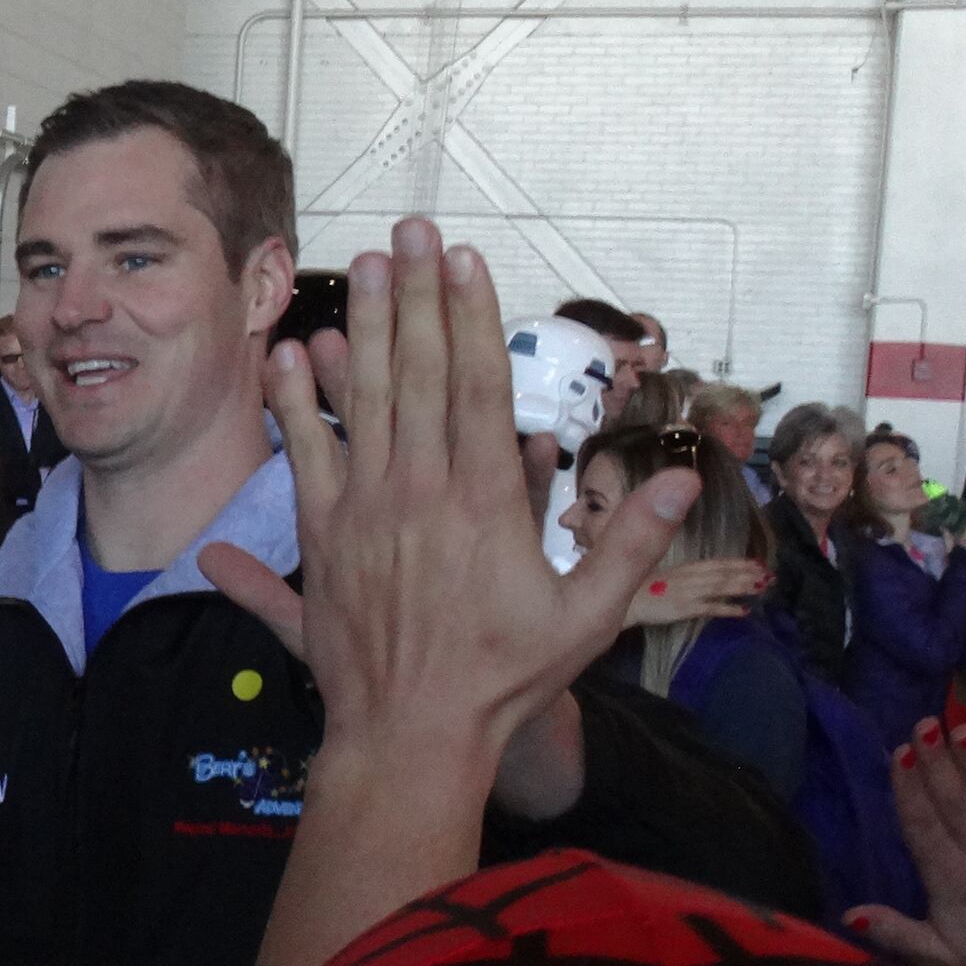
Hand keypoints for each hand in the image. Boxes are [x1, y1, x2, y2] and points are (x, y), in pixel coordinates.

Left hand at [205, 219, 695, 791]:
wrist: (411, 735)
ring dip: (360, 329)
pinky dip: (295, 405)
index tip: (466, 261)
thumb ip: (630, 542)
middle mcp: (418, 493)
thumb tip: (675, 478)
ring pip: (360, 401)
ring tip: (360, 267)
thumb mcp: (587, 617)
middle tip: (411, 231)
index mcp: (483, 503)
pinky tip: (290, 355)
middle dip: (414, 296)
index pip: (475, 388)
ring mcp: (364, 512)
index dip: (470, 318)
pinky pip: (305, 456)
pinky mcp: (324, 538)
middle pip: (415, 374)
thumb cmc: (503, 678)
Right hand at [635, 557, 766, 626]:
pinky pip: (711, 608)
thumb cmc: (642, 588)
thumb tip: (706, 575)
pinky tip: (745, 611)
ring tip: (763, 586)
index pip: (717, 563)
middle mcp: (691, 577)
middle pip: (724, 573)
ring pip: (721, 586)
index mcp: (687, 567)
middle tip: (770, 574)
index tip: (757, 562)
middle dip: (748, 572)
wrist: (627, 601)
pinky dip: (729, 609)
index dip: (738, 562)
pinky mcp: (685, 609)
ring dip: (743, 586)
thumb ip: (688, 574)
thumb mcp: (668, 575)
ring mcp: (689, 592)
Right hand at [849, 723, 965, 965]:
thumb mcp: (941, 963)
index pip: (924, 828)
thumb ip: (898, 935)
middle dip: (937, 759)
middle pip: (957, 800)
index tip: (896, 754)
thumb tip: (850, 914)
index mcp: (955, 882)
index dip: (909, 789)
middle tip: (923, 723)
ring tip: (962, 725)